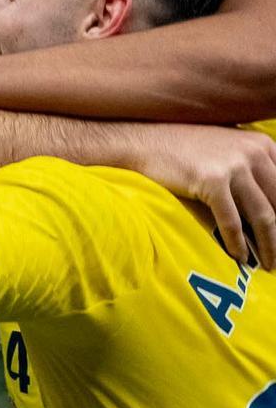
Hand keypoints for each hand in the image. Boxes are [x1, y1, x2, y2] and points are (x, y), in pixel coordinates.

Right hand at [131, 121, 275, 267]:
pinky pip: (232, 221)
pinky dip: (238, 244)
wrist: (144, 143)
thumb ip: (251, 168)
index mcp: (262, 144)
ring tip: (267, 264)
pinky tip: (240, 258)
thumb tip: (266, 205)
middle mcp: (253, 151)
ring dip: (268, 246)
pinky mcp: (212, 180)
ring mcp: (234, 165)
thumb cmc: (182, 150)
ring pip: (263, 215)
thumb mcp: (226, 149)